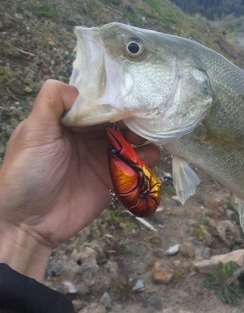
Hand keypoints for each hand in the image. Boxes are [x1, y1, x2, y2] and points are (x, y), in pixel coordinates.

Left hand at [0, 80, 160, 280]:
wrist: (30, 224)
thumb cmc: (25, 175)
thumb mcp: (32, 133)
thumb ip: (51, 103)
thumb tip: (80, 89)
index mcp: (67, 121)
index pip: (95, 101)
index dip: (111, 97)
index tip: (127, 95)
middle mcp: (85, 135)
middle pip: (116, 117)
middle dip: (132, 115)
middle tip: (144, 116)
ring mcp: (100, 156)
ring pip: (129, 138)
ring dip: (142, 134)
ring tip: (147, 136)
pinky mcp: (112, 177)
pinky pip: (135, 163)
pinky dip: (147, 158)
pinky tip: (149, 157)